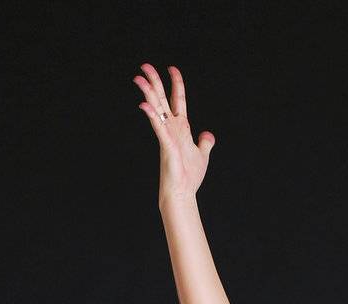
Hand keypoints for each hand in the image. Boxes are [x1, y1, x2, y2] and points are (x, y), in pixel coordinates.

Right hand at [133, 63, 215, 199]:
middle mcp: (172, 128)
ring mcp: (168, 135)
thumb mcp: (202, 156)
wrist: (183, 193)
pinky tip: (144, 105)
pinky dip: (152, 116)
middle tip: (144, 65)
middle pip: (162, 99)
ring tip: (138, 78)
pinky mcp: (166, 145)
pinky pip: (158, 127)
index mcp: (181, 128)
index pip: (178, 100)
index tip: (172, 68)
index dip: (176, 83)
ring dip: (148, 93)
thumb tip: (208, 135)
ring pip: (156, 109)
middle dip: (154, 81)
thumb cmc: (189, 177)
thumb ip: (205, 143)